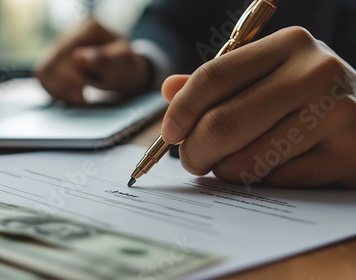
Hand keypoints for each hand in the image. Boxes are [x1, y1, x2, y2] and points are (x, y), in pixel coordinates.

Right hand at [35, 18, 151, 105]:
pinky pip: (43, 77)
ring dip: (57, 90)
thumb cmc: (126, 66)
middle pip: (50, 64)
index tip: (82, 94)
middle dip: (63, 87)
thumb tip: (79, 58)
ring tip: (76, 98)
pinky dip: (54, 90)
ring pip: (42, 71)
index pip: (64, 54)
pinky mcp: (55, 60)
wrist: (125, 70)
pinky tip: (69, 96)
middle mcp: (70, 33)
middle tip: (81, 99)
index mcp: (88, 29)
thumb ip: (104, 61)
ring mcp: (60, 46)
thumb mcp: (123, 64)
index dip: (68, 78)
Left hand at [161, 27, 355, 187]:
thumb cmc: (309, 96)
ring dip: (224, 170)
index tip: (169, 132)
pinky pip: (275, 180)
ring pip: (246, 159)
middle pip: (223, 123)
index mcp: (288, 45)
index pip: (213, 77)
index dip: (181, 110)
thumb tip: (169, 89)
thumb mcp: (269, 75)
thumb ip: (220, 82)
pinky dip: (257, 181)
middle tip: (191, 160)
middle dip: (194, 151)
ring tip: (228, 164)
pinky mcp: (345, 154)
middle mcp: (313, 73)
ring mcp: (334, 114)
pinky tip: (266, 169)